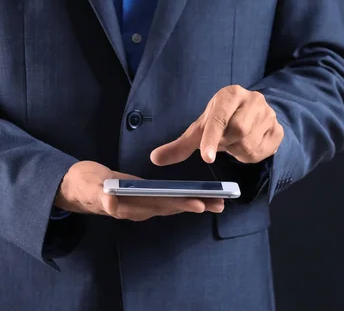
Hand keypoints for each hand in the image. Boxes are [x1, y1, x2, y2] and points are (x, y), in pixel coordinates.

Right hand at [54, 161, 223, 220]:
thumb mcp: (88, 188)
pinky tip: (199, 199)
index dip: (180, 204)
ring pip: (172, 207)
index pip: (159, 204)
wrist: (74, 187)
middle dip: (196, 205)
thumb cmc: (82, 185)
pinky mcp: (143, 201)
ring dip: (194, 204)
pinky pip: (167, 203)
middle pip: (172, 207)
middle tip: (219, 203)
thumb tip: (111, 204)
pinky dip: (184, 200)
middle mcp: (138, 209)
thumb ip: (99, 197)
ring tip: (218, 203)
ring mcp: (141, 207)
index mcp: (129, 205)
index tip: (199, 203)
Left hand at [150, 85, 283, 165]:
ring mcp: (269, 114)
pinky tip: (248, 146)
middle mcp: (253, 99)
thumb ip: (180, 145)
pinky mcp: (278, 130)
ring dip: (238, 150)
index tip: (206, 157)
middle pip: (237, 132)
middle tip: (224, 141)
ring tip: (236, 143)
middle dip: (226, 143)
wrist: (252, 117)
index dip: (212, 138)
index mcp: (231, 94)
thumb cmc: (223, 121)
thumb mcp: (201, 129)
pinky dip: (251, 155)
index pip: (220, 117)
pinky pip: (263, 150)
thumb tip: (155, 159)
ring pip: (250, 143)